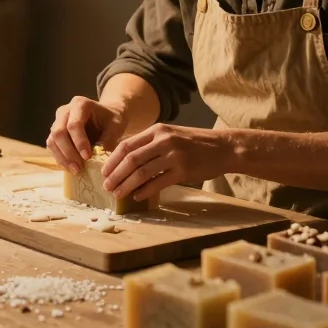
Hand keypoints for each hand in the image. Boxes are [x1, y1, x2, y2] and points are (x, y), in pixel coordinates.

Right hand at [46, 96, 127, 173]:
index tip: (87, 157)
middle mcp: (65, 111)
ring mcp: (57, 122)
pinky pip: (52, 147)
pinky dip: (60, 158)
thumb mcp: (115, 128)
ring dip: (62, 157)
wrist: (105, 116)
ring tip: (76, 170)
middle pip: (58, 132)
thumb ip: (107, 141)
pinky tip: (70, 168)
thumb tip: (97, 158)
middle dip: (68, 152)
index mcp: (80, 104)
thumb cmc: (111, 120)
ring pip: (52, 141)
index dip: (79, 142)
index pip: (74, 124)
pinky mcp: (55, 133)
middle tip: (79, 168)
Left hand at [101, 124, 232, 201]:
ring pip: (142, 172)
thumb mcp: (171, 135)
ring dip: (126, 185)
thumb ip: (150, 143)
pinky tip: (137, 197)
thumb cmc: (195, 143)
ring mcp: (174, 155)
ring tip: (117, 194)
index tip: (104, 172)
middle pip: (131, 159)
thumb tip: (126, 158)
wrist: (223, 147)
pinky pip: (158, 183)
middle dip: (115, 175)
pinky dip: (145, 191)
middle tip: (106, 186)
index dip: (112, 160)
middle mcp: (164, 140)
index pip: (127, 145)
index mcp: (157, 130)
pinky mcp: (183, 171)